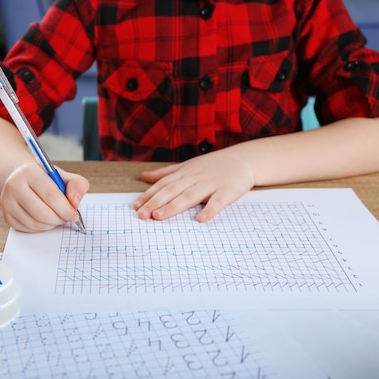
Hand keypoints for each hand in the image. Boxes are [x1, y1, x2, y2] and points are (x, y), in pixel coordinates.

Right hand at [0, 162, 88, 231]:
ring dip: (52, 224)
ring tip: (56, 217)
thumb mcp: (63, 176)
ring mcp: (7, 202)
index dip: (66, 209)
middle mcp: (14, 185)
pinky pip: (28, 229)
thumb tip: (75, 202)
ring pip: (35, 223)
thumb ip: (77, 185)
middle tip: (67, 218)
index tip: (74, 215)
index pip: (51, 196)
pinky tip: (45, 219)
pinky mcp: (6, 216)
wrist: (23, 180)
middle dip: (59, 219)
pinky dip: (41, 228)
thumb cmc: (46, 179)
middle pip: (42, 213)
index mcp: (30, 171)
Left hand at [133, 149, 254, 221]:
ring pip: (190, 195)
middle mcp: (194, 177)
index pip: (163, 184)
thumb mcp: (187, 166)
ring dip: (174, 206)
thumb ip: (166, 173)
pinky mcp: (227, 190)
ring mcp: (211, 183)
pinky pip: (218, 201)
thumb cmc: (212, 165)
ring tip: (159, 217)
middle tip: (142, 215)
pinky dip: (210, 209)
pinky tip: (201, 219)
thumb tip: (144, 176)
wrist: (243, 159)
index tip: (136, 207)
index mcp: (184, 172)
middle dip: (155, 202)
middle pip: (172, 190)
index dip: (149, 195)